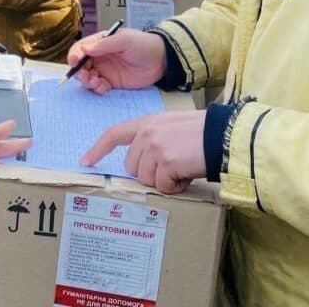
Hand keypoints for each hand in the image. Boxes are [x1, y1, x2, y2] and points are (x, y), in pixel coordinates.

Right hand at [66, 29, 165, 93]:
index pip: (80, 49)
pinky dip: (96, 89)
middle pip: (80, 65)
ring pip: (87, 77)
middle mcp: (99, 56)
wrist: (161, 60)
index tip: (75, 63)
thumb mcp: (124, 40)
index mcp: (99, 43)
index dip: (74, 56)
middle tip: (86, 77)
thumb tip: (83, 49)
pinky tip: (102, 88)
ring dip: (87, 82)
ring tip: (96, 83)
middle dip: (79, 72)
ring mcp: (105, 70)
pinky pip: (98, 87)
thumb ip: (104, 45)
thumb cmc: (143, 44)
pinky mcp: (112, 82)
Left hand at [81, 110, 205, 192]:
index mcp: (147, 122)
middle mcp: (147, 134)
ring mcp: (155, 148)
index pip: (114, 134)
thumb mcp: (171, 127)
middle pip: (132, 166)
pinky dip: (175, 187)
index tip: (85, 160)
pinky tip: (187, 175)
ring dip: (164, 181)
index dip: (98, 148)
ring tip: (182, 168)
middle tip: (172, 166)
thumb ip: (152, 140)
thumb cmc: (202, 133)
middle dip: (149, 173)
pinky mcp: (166, 162)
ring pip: (146, 179)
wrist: (224, 135)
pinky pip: (162, 186)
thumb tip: (142, 164)